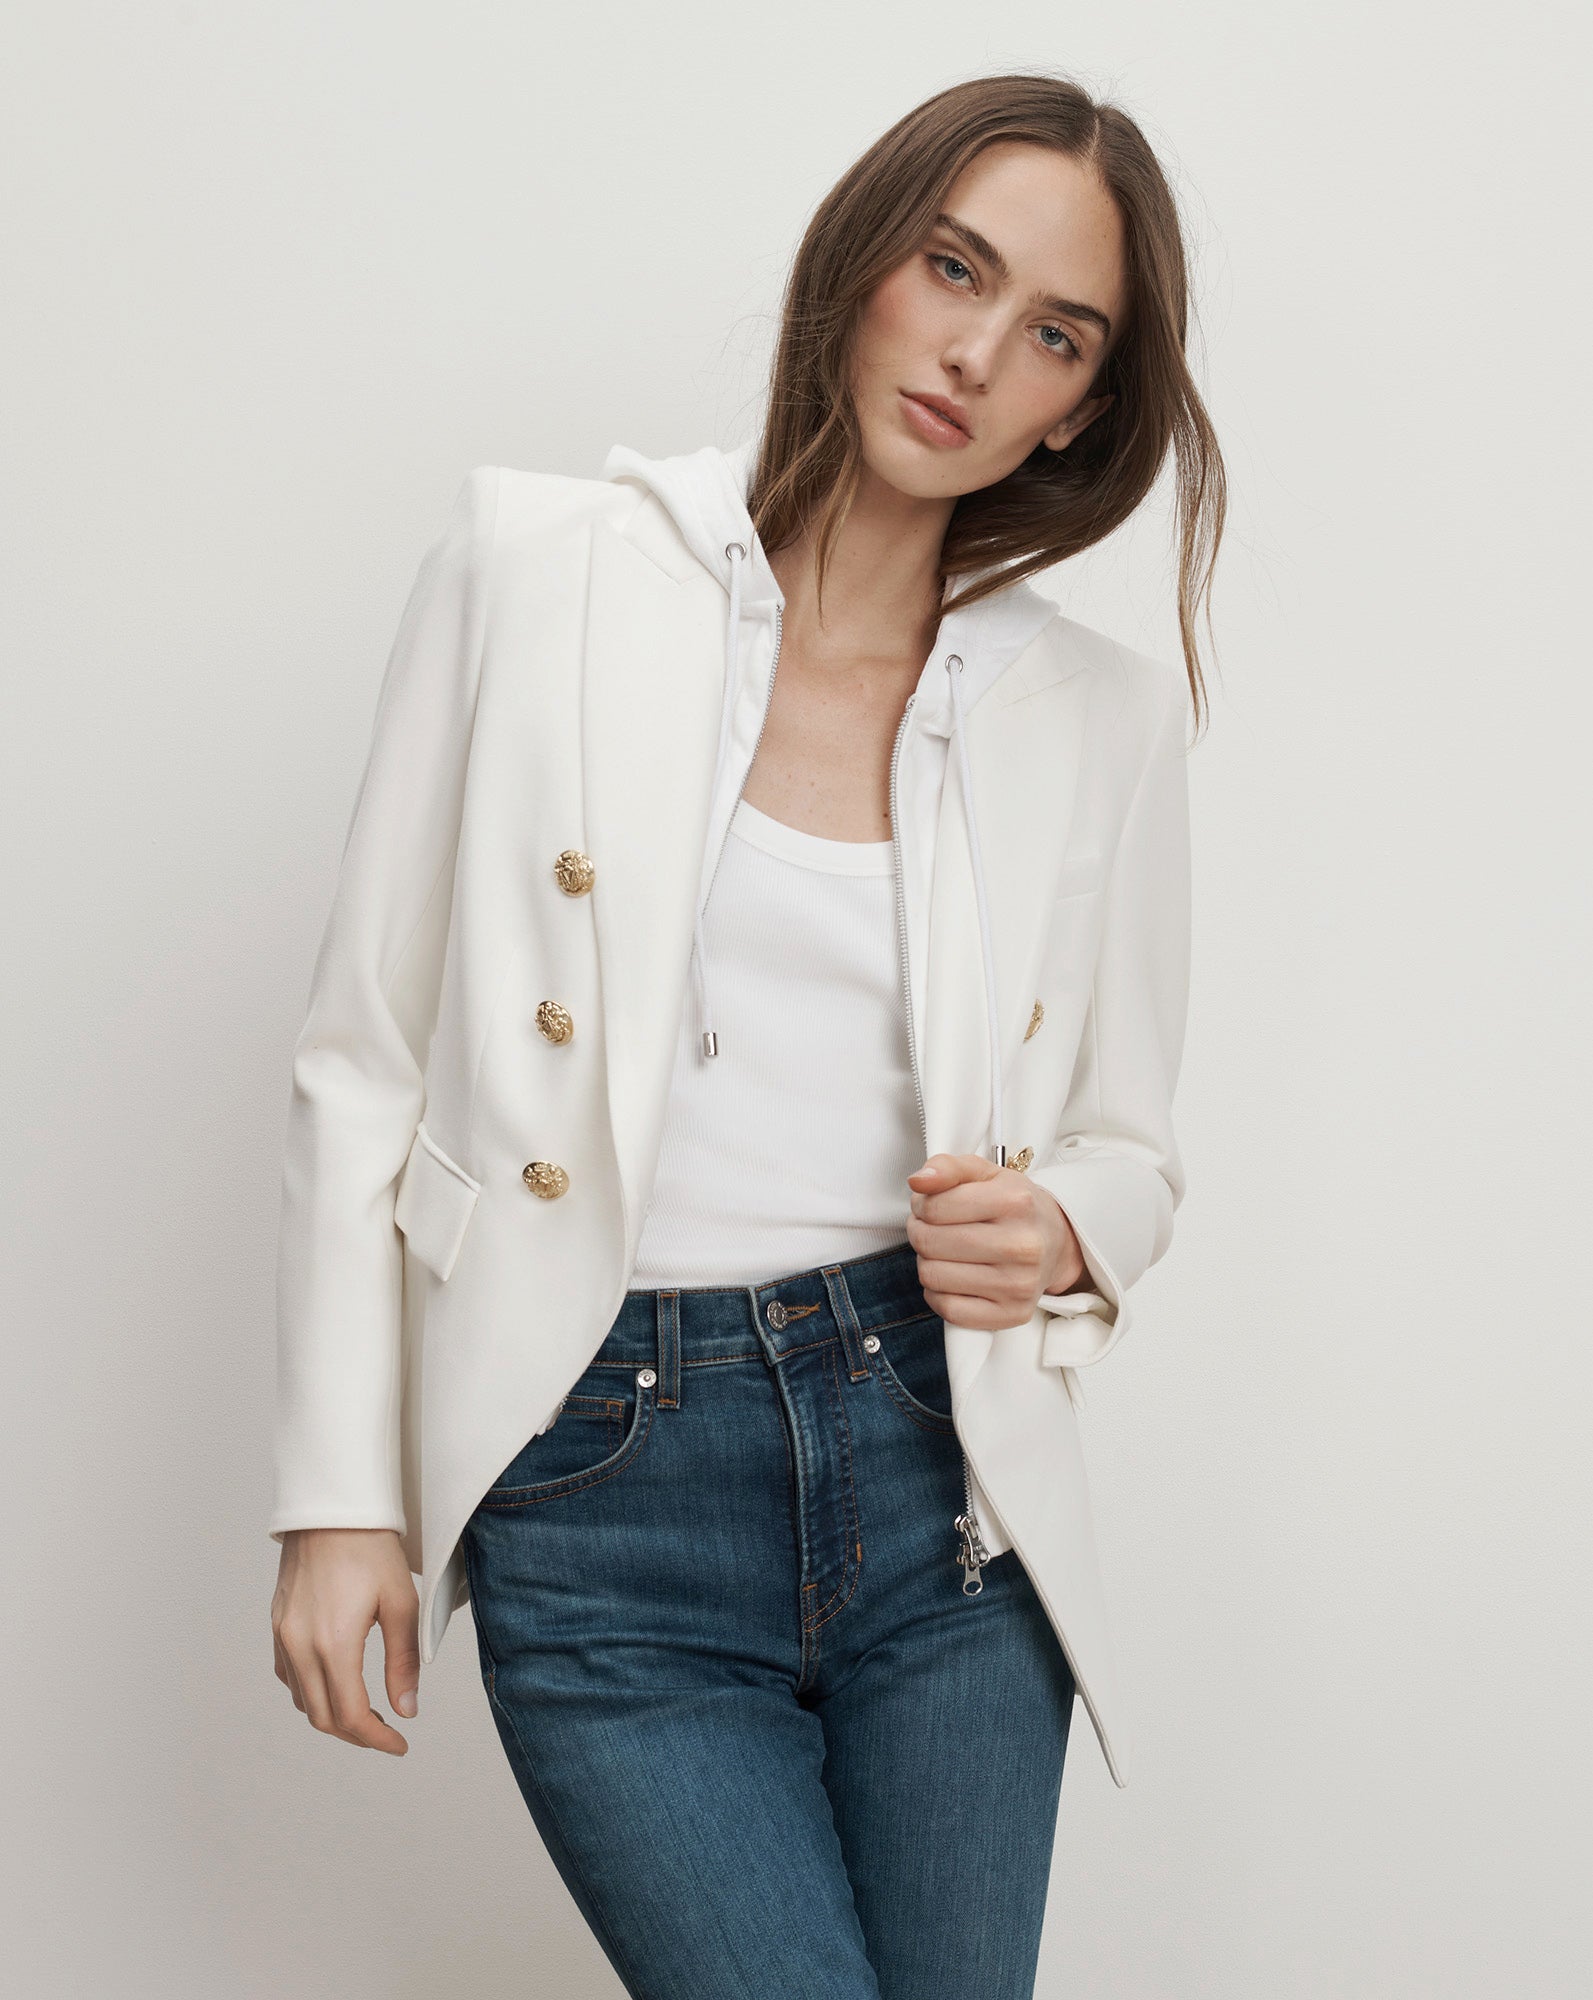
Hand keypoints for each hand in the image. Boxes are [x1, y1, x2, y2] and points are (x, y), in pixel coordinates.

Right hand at [271, 1528, 420, 1753]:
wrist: (331, 1507)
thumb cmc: (371, 1547)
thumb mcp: (400, 1602)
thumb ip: (404, 1661)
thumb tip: (407, 1710)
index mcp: (332, 1644)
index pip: (350, 1715)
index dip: (376, 1739)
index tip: (400, 1745)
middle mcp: (299, 1645)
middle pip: (322, 1716)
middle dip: (356, 1733)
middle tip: (388, 1732)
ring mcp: (282, 1635)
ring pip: (302, 1699)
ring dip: (332, 1715)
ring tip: (367, 1709)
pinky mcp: (277, 1623)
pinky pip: (288, 1675)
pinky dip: (310, 1691)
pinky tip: (334, 1682)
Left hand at [906, 1152, 1085, 1329]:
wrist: (1056, 1243)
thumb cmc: (1015, 1207)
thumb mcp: (986, 1174)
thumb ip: (948, 1167)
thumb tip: (918, 1181)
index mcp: (1015, 1203)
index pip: (934, 1207)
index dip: (920, 1205)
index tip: (927, 1205)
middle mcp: (1022, 1245)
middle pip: (930, 1242)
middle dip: (920, 1232)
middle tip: (931, 1228)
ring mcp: (1018, 1284)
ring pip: (933, 1276)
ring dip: (927, 1262)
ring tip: (944, 1251)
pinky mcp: (1012, 1314)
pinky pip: (949, 1310)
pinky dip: (939, 1294)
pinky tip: (953, 1278)